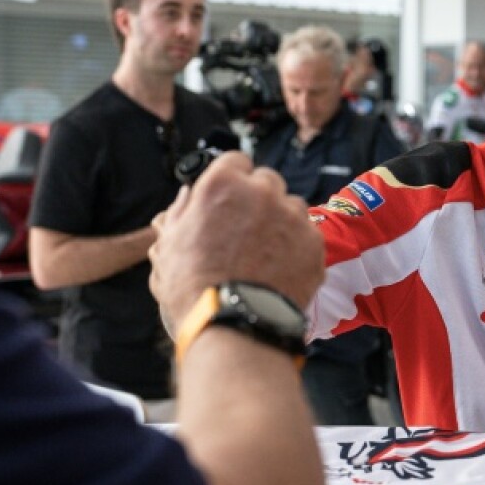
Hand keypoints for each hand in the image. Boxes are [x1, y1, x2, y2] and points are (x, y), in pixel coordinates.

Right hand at [149, 151, 323, 336]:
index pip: (235, 160)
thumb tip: (189, 194)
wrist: (235, 324)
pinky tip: (280, 268)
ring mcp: (293, 216)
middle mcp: (263, 192)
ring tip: (263, 254)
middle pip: (267, 181)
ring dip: (280, 222)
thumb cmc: (194, 287)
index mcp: (223, 184)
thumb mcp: (169, 244)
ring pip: (290, 207)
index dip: (232, 179)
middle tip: (246, 230)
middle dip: (258, 199)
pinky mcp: (314, 241)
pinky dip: (297, 246)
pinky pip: (307, 234)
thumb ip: (182, 211)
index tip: (230, 196)